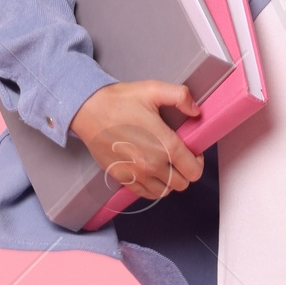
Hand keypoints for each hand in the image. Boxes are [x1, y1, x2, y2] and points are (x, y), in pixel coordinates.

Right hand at [71, 80, 204, 200]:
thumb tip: (195, 111)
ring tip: (164, 164)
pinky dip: (153, 187)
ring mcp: (137, 175)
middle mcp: (153, 164)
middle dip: (185, 170)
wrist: (88, 110)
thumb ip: (180, 96)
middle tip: (177, 156)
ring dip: (169, 180)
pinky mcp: (123, 179)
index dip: (197, 161)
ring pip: (166, 191)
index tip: (192, 152)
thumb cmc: (119, 101)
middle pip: (183, 183)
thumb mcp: (153, 89)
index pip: (194, 169)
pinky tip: (150, 171)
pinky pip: (147, 194)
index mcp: (165, 144)